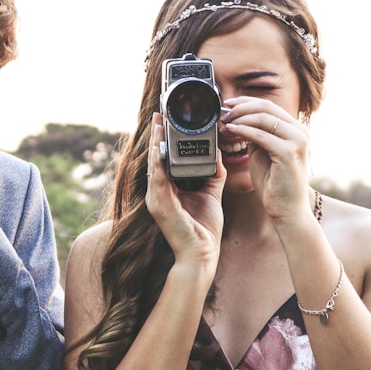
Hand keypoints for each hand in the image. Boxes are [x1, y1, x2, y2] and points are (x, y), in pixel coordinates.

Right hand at [146, 113, 224, 271]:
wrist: (202, 255)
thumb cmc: (204, 230)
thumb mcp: (210, 194)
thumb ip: (212, 173)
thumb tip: (217, 153)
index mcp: (167, 190)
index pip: (162, 160)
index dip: (163, 140)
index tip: (166, 120)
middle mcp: (157, 193)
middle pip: (154, 159)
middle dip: (156, 135)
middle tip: (158, 114)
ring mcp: (156, 200)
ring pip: (153, 165)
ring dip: (155, 144)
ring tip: (158, 124)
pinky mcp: (161, 207)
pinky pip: (158, 179)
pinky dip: (158, 163)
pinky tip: (159, 148)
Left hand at [220, 97, 311, 221]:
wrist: (287, 210)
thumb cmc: (274, 185)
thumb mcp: (263, 153)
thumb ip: (256, 136)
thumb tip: (239, 120)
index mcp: (296, 130)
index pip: (269, 106)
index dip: (246, 102)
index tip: (227, 105)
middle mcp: (300, 132)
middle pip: (266, 107)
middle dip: (240, 108)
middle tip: (222, 114)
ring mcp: (297, 141)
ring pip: (263, 118)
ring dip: (239, 118)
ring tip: (224, 124)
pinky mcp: (289, 153)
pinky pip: (261, 135)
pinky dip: (243, 131)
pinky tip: (231, 132)